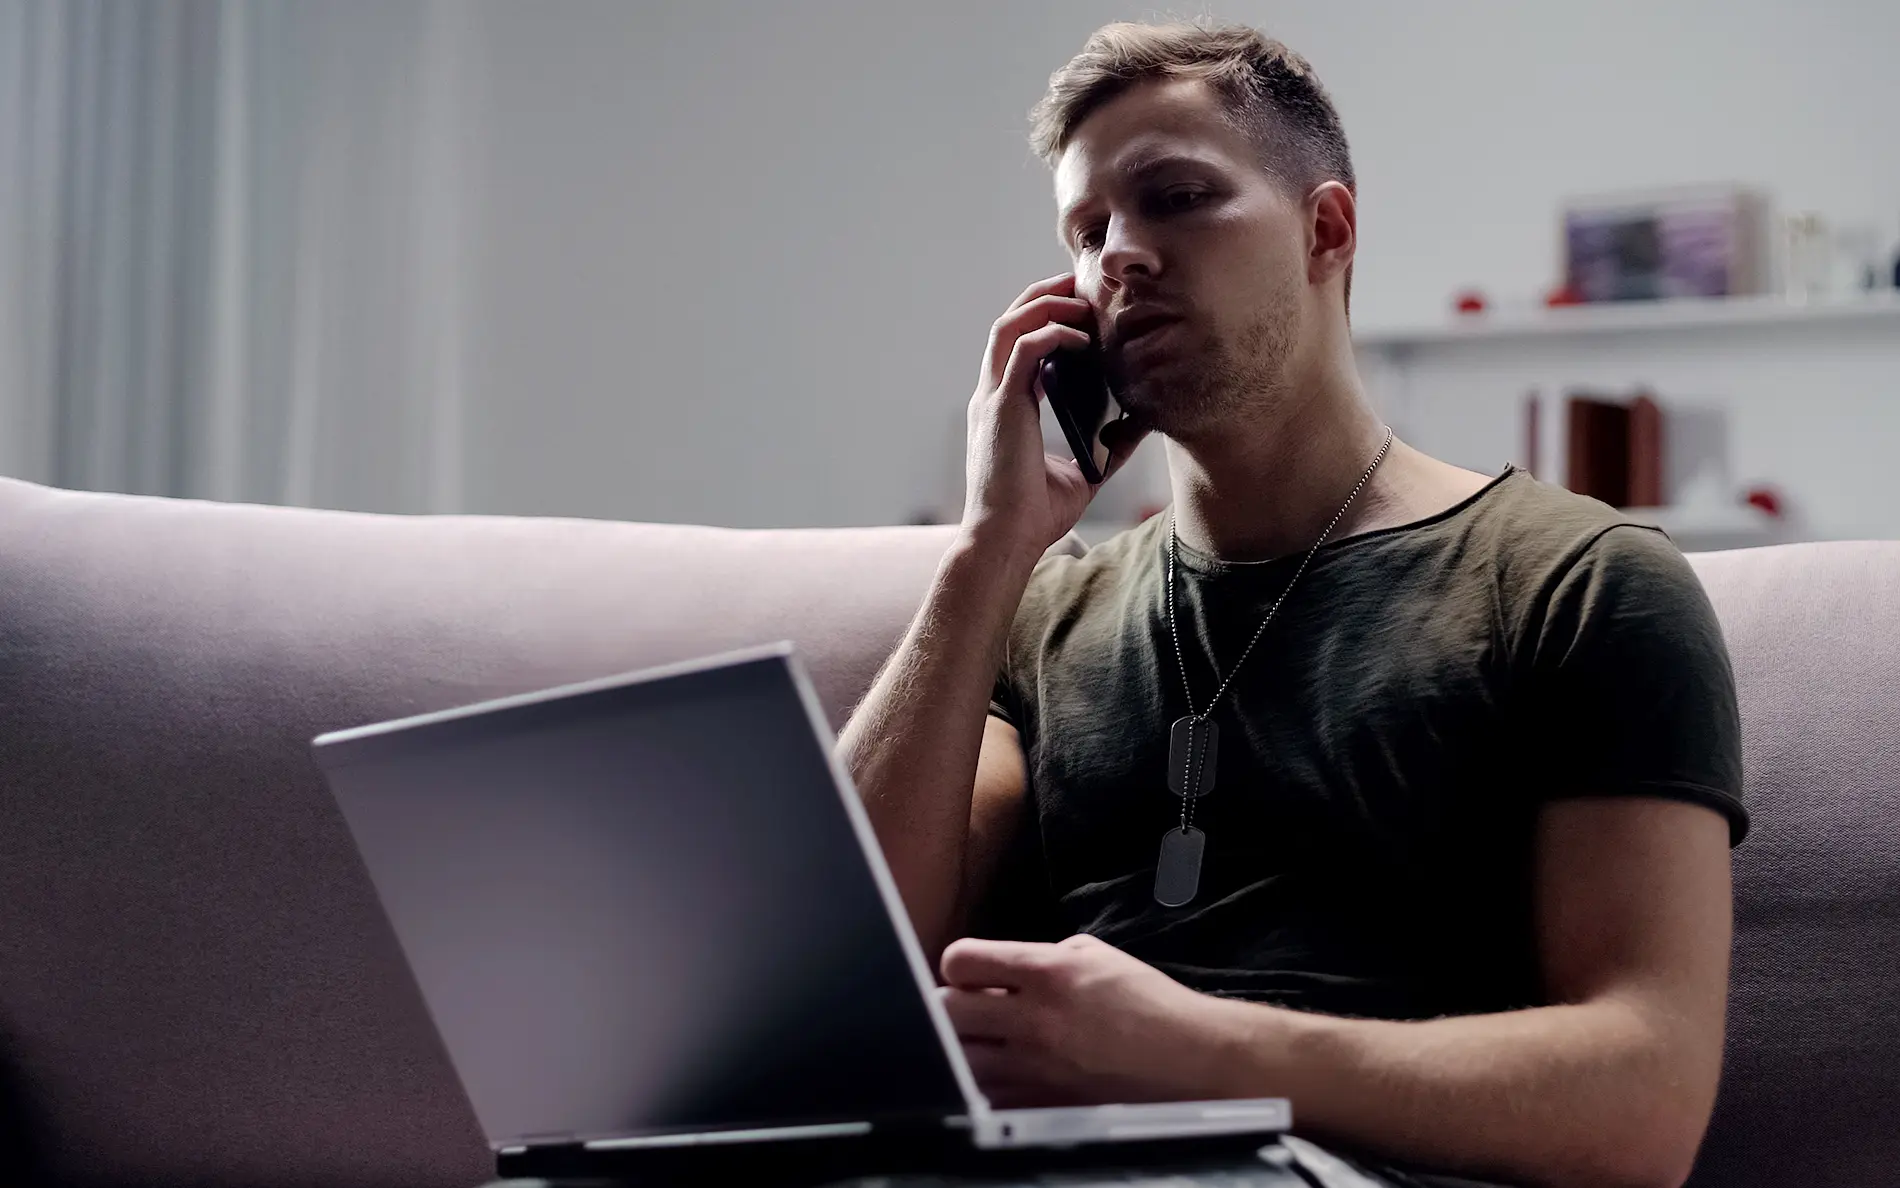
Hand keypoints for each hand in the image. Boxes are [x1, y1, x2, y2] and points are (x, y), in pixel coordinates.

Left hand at [939, 933, 1230, 1107]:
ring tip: (982, 1044)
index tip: (970, 973)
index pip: (960, 961)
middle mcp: (1035, 1019)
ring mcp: (1036, 1068)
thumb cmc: (1148, 1002)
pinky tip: (1003, 1075)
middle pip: (946, 1012)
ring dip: (962, 1049)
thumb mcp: (1096, 955)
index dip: (957, 965)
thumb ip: (1042, 956)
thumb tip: (1001, 969)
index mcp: (1047, 972)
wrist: (1190, 1060)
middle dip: (949, 1007)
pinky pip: (987, 1097)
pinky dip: (985, 1086)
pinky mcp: (1042, 1105)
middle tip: (967, 1010)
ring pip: (958, 1060)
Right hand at [961, 275, 1147, 564]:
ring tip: (1079, 298)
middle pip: (1008, 323)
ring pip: (1009, 327)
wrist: (1007, 542)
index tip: (1080, 308)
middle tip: (1079, 282)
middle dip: (1042, 296)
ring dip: (1044, 305)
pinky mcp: (1002, 408)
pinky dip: (1050, 333)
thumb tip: (1140, 425)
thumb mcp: (1083, 472)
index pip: (1017, 346)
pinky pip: (1023, 351)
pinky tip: (1079, 337)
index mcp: (1005, 408)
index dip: (1044, 319)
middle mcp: (992, 396)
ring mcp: (992, 400)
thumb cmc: (1035, 515)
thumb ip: (1106, 446)